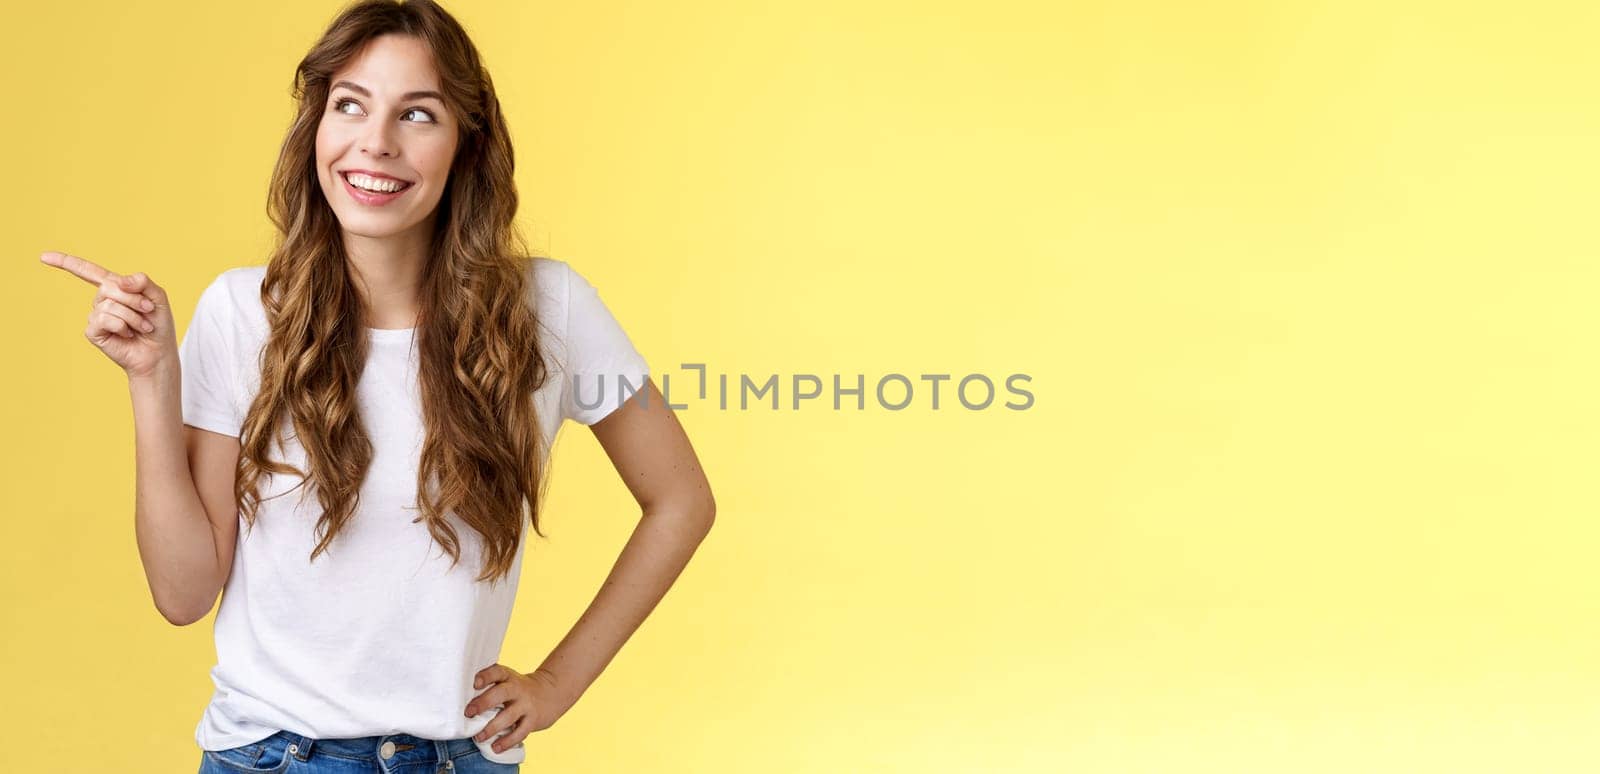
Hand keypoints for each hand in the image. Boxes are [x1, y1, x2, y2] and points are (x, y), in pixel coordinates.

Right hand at [39, 250, 174, 377]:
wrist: (158, 352)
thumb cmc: (158, 324)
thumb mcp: (157, 297)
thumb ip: (143, 282)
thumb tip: (120, 281)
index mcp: (115, 287)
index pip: (88, 271)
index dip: (66, 262)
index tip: (44, 257)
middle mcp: (102, 300)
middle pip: (110, 287)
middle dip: (134, 300)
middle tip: (148, 311)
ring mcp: (96, 316)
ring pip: (109, 305)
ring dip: (133, 316)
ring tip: (142, 326)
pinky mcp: (93, 331)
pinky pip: (103, 319)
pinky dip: (121, 326)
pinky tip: (127, 334)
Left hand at [464, 664, 564, 753]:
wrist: (550, 693)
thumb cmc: (518, 689)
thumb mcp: (508, 680)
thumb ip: (490, 686)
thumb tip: (460, 699)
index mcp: (508, 677)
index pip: (497, 672)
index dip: (486, 676)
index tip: (475, 682)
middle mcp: (518, 689)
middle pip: (501, 693)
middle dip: (484, 703)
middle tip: (469, 712)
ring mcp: (526, 705)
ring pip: (509, 716)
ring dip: (492, 727)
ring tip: (479, 737)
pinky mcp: (533, 720)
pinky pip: (520, 732)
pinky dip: (507, 741)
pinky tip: (496, 747)